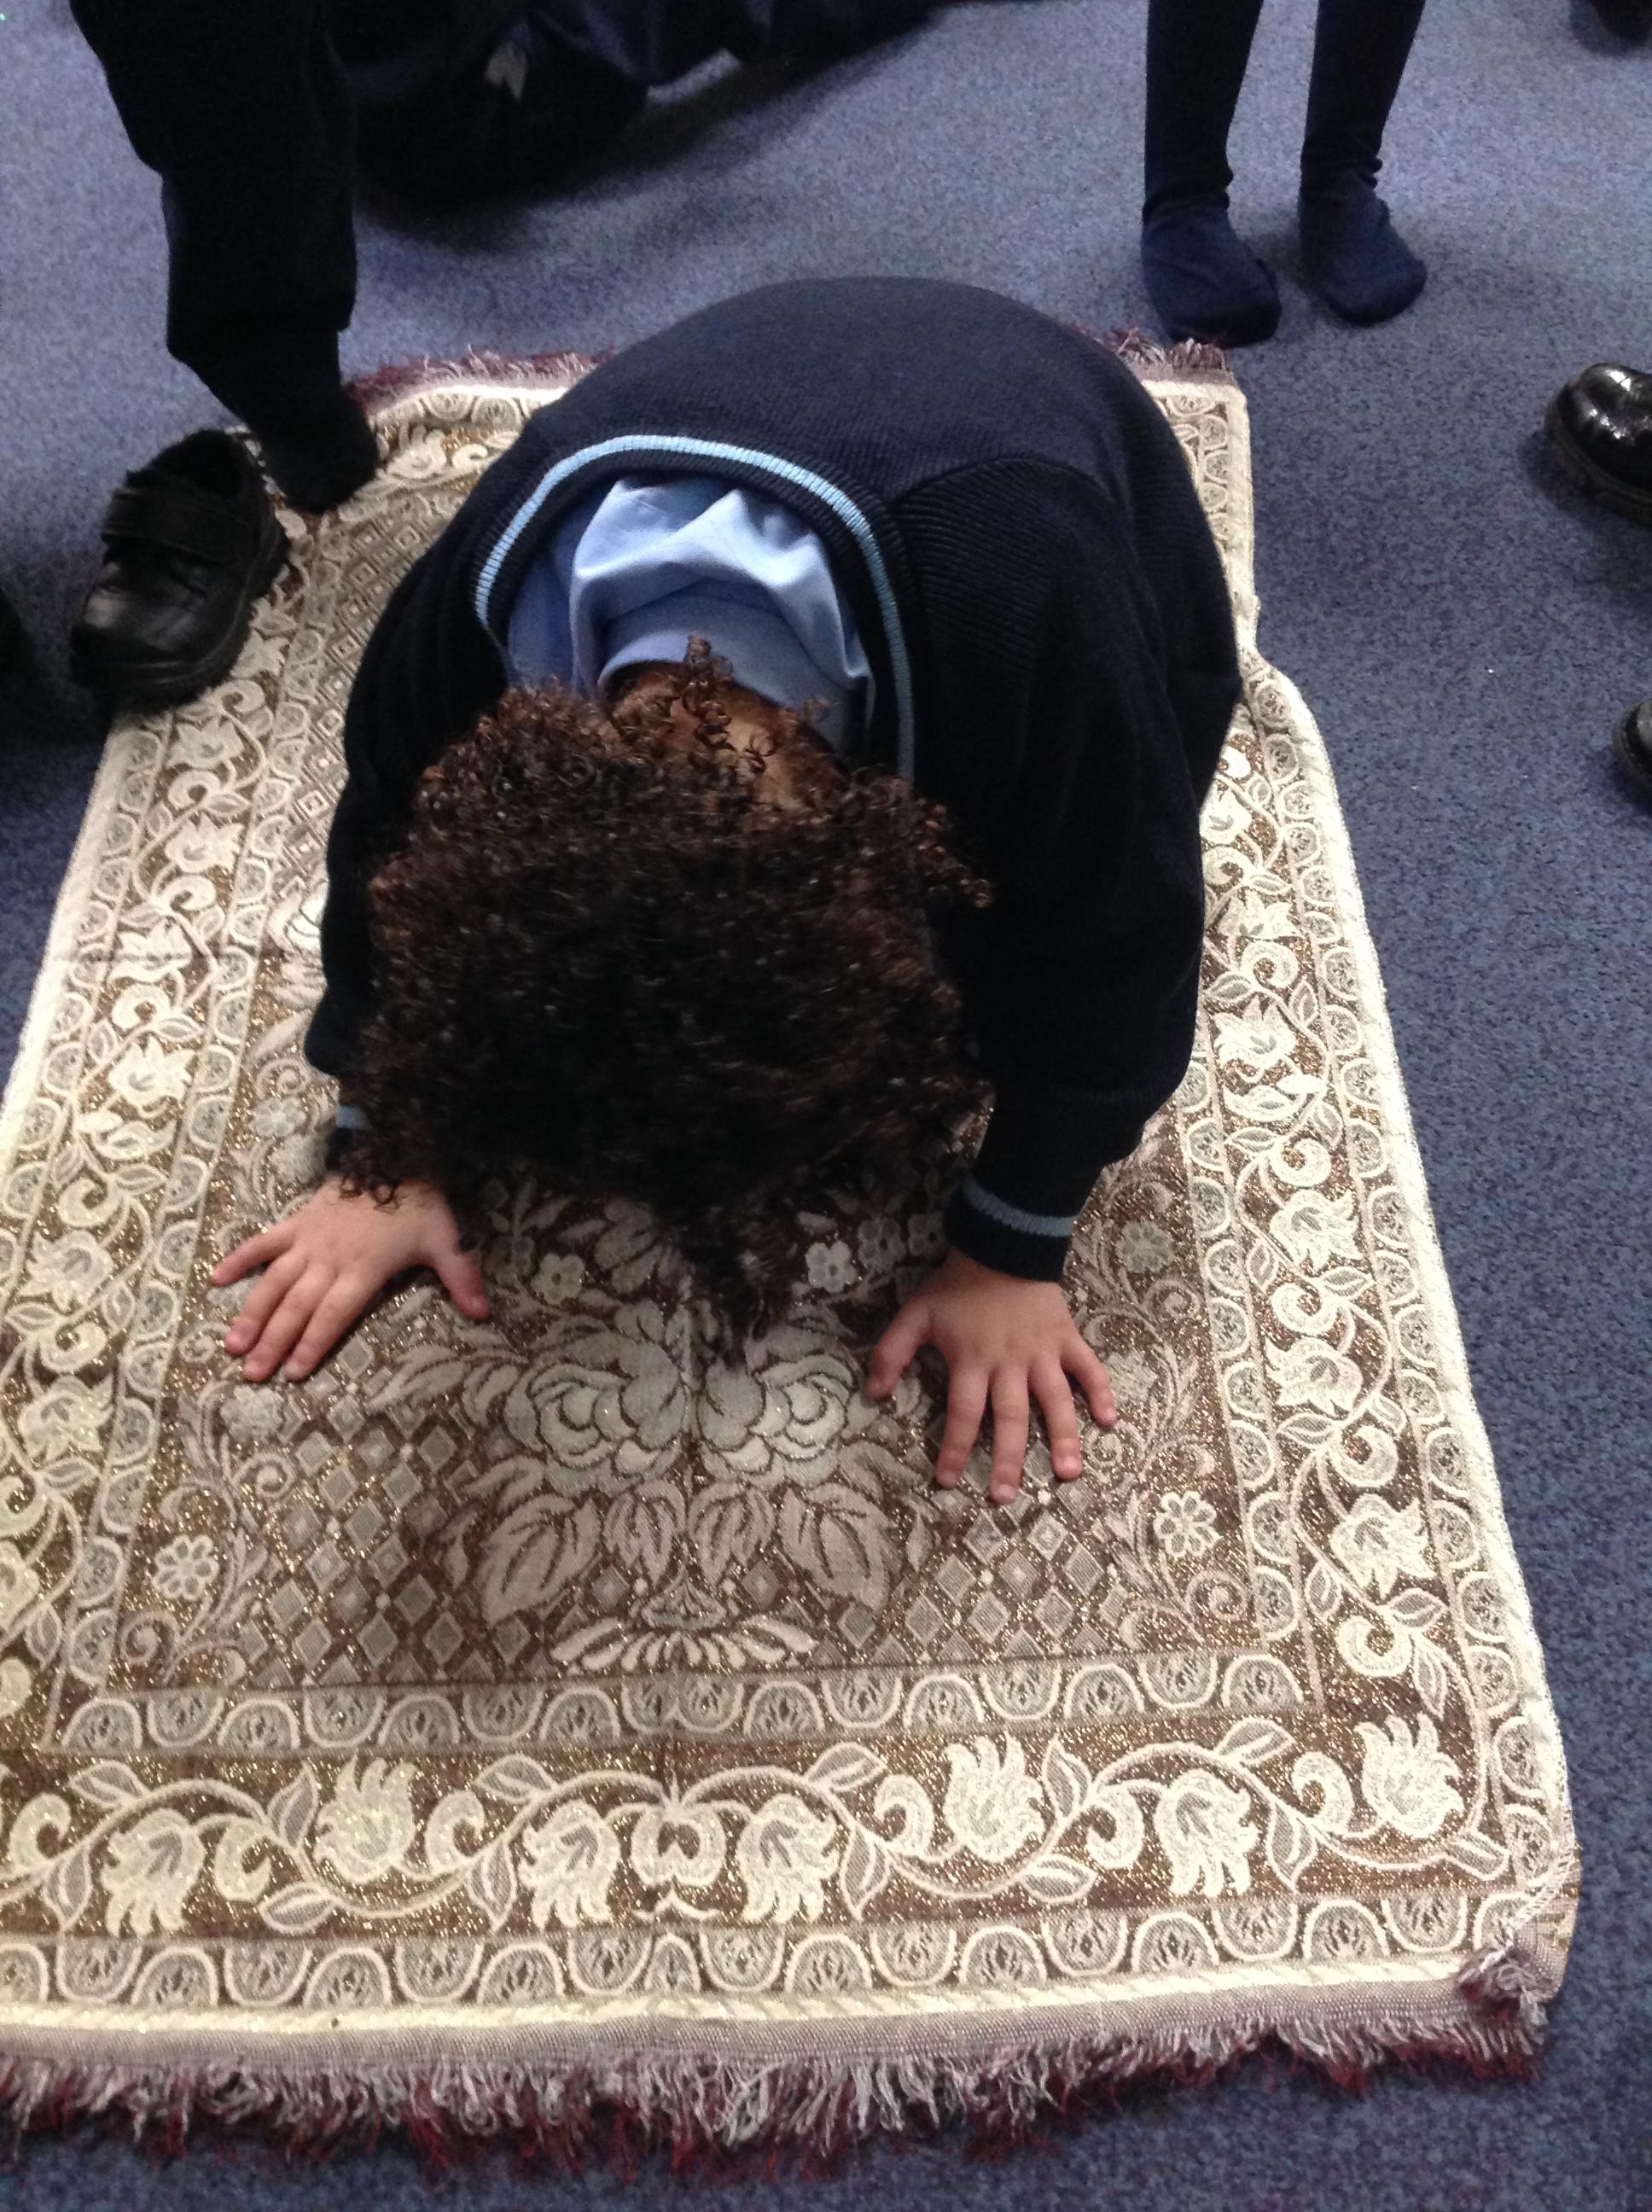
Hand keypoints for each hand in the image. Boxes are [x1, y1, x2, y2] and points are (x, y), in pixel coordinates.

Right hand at [212, 1176, 488, 1382]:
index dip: (314, 1343)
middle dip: (274, 1342)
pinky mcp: (297, 1221)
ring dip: (252, 1313)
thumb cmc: (420, 1202)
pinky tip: (215, 1279)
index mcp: (363, 1269)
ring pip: (274, 1281)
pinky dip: (240, 1258)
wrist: (395, 1151)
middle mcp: (329, 1259)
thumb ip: (461, 1278)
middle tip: (251, 1374)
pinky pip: (263, 1242)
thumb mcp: (447, 1239)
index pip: (334, 1314)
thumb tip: (485, 1313)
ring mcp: (308, 1240)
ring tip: (231, 1344)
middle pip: (297, 1306)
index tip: (294, 1373)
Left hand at [866, 1248, 1114, 1503]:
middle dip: (1006, 1459)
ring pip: (1055, 1400)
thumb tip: (873, 1393)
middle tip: (1004, 1497)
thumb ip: (892, 1352)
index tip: (947, 1480)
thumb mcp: (916, 1315)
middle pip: (1009, 1417)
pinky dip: (1101, 1392)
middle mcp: (1010, 1364)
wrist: (1001, 1247)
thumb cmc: (956, 1287)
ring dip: (1063, 1437)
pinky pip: (1089, 1368)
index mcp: (972, 1361)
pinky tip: (1111, 1421)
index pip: (962, 1413)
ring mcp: (1043, 1353)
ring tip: (1067, 1474)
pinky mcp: (1067, 1340)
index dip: (953, 1448)